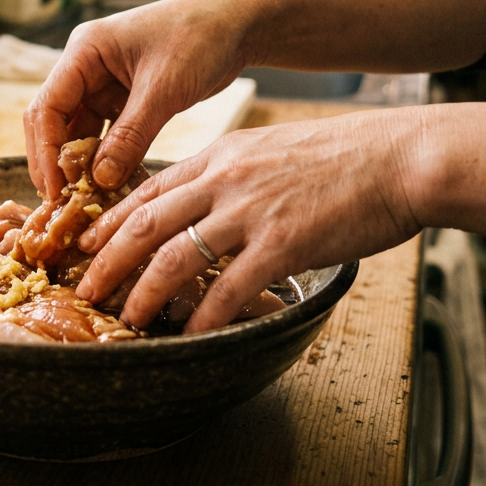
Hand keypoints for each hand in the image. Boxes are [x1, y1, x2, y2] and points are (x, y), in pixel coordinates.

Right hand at [24, 0, 256, 195]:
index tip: (55, 189)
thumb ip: (131, 136)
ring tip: (82, 202)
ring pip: (79, 131)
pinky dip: (106, 159)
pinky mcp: (124, 99)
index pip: (48, 105)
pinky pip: (106, 135)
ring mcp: (104, 84)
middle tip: (61, 203)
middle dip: (55, 161)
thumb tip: (100, 180)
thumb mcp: (164, 89)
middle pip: (54, 120)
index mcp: (84, 51)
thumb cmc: (199, 38)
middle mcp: (86, 67)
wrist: (236, 24)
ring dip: (80, 164)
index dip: (46, 150)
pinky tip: (110, 187)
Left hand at [74, 109, 425, 332]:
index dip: (110, 220)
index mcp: (220, 155)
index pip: (148, 189)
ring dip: (144, 294)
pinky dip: (203, 317)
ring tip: (128, 320)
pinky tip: (189, 336)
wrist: (400, 158)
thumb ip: (233, 172)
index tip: (86, 243)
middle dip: (107, 260)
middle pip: (146, 223)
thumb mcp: (271, 149)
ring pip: (175, 257)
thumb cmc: (344, 157)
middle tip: (85, 289)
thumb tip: (207, 202)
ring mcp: (251, 211)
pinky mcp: (283, 244)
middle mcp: (225, 180)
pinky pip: (228, 288)